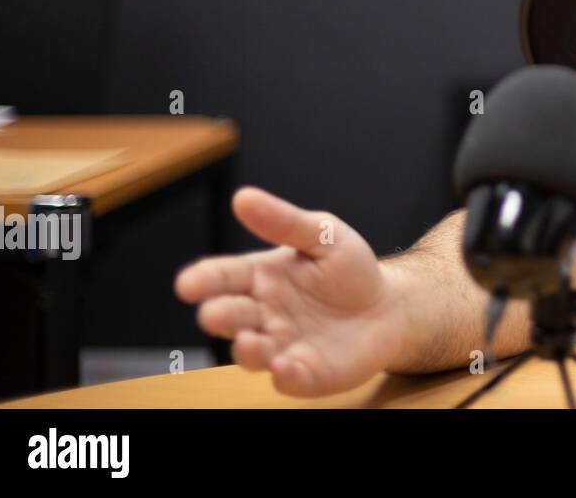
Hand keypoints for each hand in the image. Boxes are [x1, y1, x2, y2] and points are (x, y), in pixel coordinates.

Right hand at [175, 186, 408, 396]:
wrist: (389, 307)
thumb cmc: (349, 269)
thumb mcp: (323, 235)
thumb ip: (284, 221)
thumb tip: (243, 197)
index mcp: (261, 276)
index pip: (224, 277)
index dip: (204, 280)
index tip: (187, 284)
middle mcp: (263, 314)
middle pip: (232, 316)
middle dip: (219, 316)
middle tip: (212, 314)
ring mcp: (281, 346)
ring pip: (252, 352)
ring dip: (247, 349)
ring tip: (249, 342)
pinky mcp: (305, 374)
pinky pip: (289, 378)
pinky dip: (284, 375)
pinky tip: (285, 367)